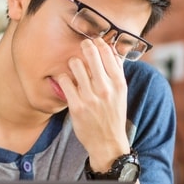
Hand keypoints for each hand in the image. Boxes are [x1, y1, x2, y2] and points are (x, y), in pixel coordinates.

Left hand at [55, 38, 129, 170]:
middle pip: (91, 53)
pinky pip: (64, 81)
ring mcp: (90, 97)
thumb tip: (112, 50)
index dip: (99, 43)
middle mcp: (105, 88)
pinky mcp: (76, 105)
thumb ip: (116, 72)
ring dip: (72, 63)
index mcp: (119, 83)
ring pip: (75, 64)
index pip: (108, 53)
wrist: (107, 142)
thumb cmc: (113, 115)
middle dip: (84, 46)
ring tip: (73, 68)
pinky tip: (66, 82)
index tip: (94, 41)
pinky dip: (62, 78)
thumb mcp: (121, 93)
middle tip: (81, 46)